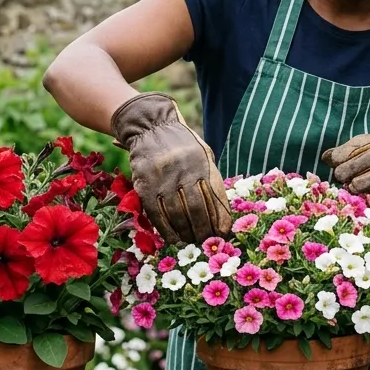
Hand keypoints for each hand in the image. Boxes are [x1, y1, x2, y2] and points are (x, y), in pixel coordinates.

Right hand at [111, 93, 232, 244]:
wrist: (152, 127)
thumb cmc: (183, 144)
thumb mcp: (203, 154)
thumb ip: (211, 178)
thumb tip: (221, 213)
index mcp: (203, 163)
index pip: (216, 198)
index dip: (220, 220)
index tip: (223, 234)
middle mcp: (184, 172)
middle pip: (197, 210)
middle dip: (204, 231)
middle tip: (207, 243)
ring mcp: (163, 180)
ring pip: (178, 215)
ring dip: (187, 233)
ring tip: (192, 243)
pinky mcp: (145, 186)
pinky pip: (158, 214)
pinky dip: (167, 231)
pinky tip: (174, 240)